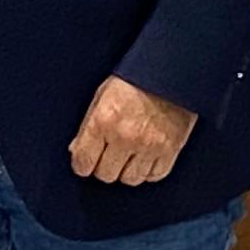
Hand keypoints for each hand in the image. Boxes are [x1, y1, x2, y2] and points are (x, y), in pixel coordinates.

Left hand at [68, 74, 196, 185]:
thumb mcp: (102, 95)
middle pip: (106, 174)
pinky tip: (145, 158)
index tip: (85, 162)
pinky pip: (155, 175)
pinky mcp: (170, 149)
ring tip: (128, 156)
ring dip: (126, 170)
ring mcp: (149, 145)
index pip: (84, 162)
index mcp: (103, 121)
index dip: (82, 164)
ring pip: (130, 179)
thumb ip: (88, 125)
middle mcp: (125, 137)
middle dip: (104, 167)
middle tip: (108, 156)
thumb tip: (77, 150)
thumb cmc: (135, 78)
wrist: (172, 70)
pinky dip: (149, 171)